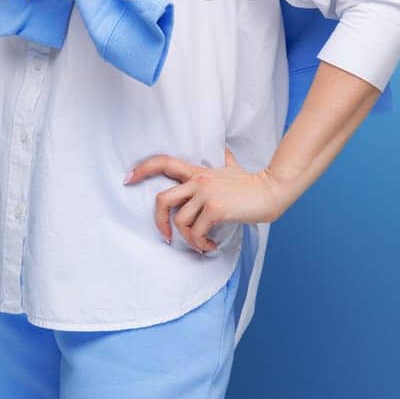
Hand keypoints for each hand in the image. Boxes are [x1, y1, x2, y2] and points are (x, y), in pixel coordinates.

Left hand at [123, 147, 292, 252]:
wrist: (271, 190)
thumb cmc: (252, 183)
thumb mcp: (233, 167)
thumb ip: (225, 161)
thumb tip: (226, 152)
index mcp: (197, 172)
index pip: (164, 162)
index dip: (143, 169)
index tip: (128, 178)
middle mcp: (198, 181)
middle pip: (162, 199)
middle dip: (159, 222)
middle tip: (167, 237)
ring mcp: (205, 195)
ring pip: (180, 222)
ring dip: (189, 240)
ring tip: (202, 244)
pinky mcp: (215, 209)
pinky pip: (197, 232)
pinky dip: (201, 244)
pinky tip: (211, 246)